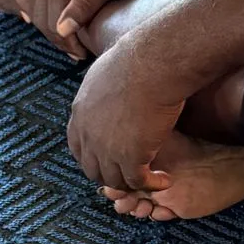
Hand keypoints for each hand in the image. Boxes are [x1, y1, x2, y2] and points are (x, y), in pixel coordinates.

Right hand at [32, 0, 142, 59]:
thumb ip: (84, 7)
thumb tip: (62, 30)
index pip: (54, 24)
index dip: (69, 44)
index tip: (82, 55)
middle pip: (41, 16)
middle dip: (58, 38)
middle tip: (75, 52)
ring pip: (33, 4)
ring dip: (44, 24)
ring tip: (63, 38)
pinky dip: (26, 1)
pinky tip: (30, 15)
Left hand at [65, 41, 185, 195]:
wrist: (152, 64)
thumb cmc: (137, 59)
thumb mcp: (105, 73)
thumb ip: (102, 90)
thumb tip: (110, 87)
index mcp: (80, 113)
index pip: (78, 147)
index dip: (93, 158)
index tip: (109, 160)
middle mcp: (88, 134)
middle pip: (93, 169)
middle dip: (111, 175)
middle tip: (130, 175)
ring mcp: (107, 149)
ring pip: (115, 181)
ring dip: (132, 183)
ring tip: (151, 179)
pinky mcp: (130, 157)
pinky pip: (138, 182)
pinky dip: (152, 185)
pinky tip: (165, 180)